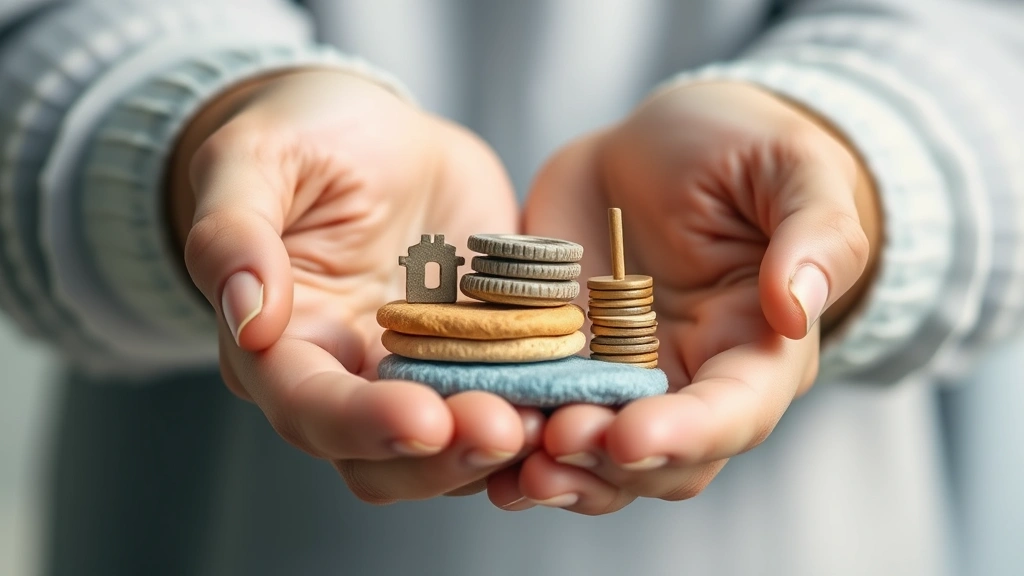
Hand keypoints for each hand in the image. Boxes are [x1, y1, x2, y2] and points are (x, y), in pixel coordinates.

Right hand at [170, 70, 539, 503]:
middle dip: (445, 459)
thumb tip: (246, 316)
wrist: (381, 133)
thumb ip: (233, 233)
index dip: (362, 424)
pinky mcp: (484, 356)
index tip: (423, 421)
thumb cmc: (306, 137)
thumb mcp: (255, 161)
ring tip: (553, 421)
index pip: (309, 408)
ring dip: (502, 449)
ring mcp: (423, 374)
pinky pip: (515, 401)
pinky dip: (546, 410)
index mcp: (284, 345)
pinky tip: (585, 399)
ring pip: (454, 452)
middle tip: (506, 430)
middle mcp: (351, 378)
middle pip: (385, 460)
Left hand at [492, 81, 880, 513]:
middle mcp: (689, 381)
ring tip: (508, 462)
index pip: (734, 413)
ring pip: (595, 459)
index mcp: (757, 348)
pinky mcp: (559, 360)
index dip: (688, 435)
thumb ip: (816, 233)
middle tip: (555, 445)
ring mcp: (618, 377)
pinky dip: (510, 433)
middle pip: (660, 462)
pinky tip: (472, 432)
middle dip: (609, 466)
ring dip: (556, 472)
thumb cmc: (739, 147)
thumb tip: (796, 308)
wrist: (655, 144)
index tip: (631, 436)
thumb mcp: (793, 168)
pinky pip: (536, 412)